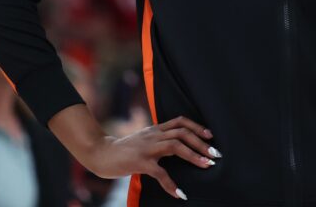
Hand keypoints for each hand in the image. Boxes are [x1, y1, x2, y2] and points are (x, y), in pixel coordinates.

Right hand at [84, 115, 220, 200]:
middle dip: (201, 142)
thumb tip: (177, 144)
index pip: (180, 121)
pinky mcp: (139, 162)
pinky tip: (179, 193)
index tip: (210, 135)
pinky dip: (171, 184)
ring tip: (206, 165)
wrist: (101, 153)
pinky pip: (160, 172)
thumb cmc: (124, 149)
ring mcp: (147, 148)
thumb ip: (158, 139)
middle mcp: (153, 135)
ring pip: (175, 146)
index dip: (196, 126)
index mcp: (155, 129)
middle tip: (215, 154)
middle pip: (182, 132)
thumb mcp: (143, 139)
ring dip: (193, 155)